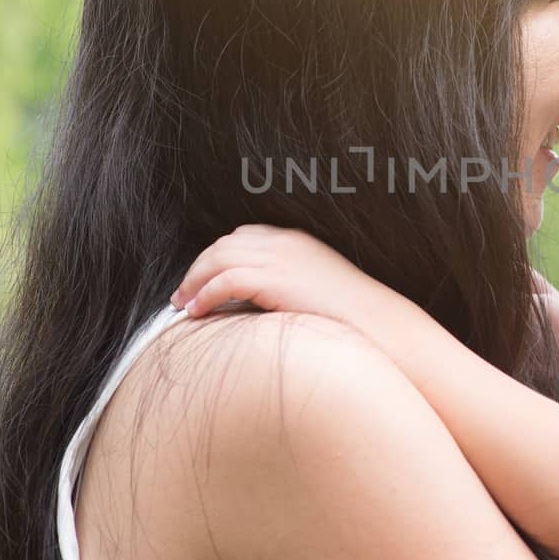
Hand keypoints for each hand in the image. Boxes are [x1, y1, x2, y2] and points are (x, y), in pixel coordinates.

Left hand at [170, 224, 414, 339]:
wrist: (376, 324)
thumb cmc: (352, 318)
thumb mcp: (319, 290)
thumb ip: (290, 285)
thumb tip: (264, 303)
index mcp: (296, 241)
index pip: (242, 236)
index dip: (217, 257)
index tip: (203, 280)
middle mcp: (284, 243)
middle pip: (223, 245)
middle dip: (198, 268)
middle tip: (182, 295)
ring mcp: (279, 258)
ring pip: (218, 258)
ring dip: (194, 281)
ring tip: (183, 305)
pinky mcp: (274, 279)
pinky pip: (226, 280)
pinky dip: (205, 294)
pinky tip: (197, 312)